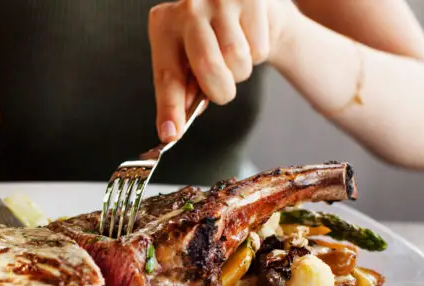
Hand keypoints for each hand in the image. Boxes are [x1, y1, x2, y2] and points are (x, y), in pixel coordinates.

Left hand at [148, 0, 296, 141]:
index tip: (170, 134)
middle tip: (222, 92)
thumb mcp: (188, 60)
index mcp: (164, 25)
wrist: (247, 8)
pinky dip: (257, 55)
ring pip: (237, 60)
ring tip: (233, 57)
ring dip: (239, 72)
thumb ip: (182, 91)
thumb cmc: (212, 40)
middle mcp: (188, 7)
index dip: (170, 108)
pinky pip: (259, 49)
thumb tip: (175, 127)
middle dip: (220, 90)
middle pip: (208, 66)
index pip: (167, 76)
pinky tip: (248, 39)